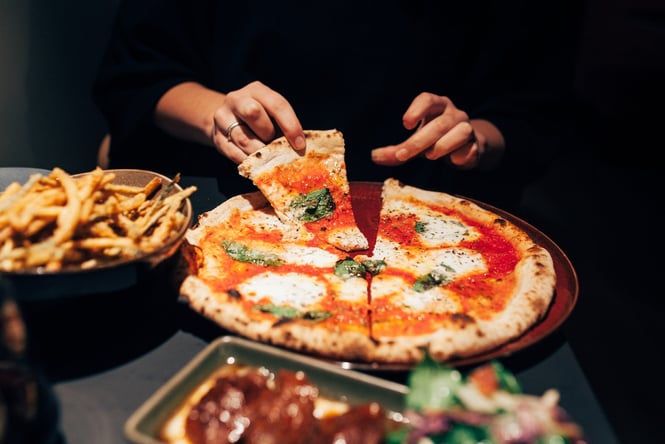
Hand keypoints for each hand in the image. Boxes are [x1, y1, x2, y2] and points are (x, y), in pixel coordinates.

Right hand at [211, 81, 305, 162]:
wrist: (228, 120)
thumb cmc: (260, 119)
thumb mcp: (272, 115)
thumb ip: (284, 127)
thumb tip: (299, 148)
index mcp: (257, 90)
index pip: (276, 105)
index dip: (290, 126)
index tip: (299, 145)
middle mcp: (237, 99)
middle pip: (253, 112)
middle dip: (267, 133)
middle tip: (273, 144)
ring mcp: (222, 117)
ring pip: (243, 138)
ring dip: (259, 151)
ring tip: (266, 156)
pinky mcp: (216, 136)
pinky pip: (234, 153)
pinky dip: (248, 161)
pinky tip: (256, 163)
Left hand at [371, 93, 500, 169]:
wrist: (466, 147)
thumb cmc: (434, 140)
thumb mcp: (414, 143)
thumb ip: (395, 151)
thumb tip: (374, 157)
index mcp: (437, 106)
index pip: (428, 99)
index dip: (416, 109)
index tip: (405, 124)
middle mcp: (453, 114)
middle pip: (438, 124)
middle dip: (418, 141)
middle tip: (401, 155)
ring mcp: (467, 128)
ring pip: (460, 131)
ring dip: (443, 145)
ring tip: (430, 155)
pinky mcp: (476, 145)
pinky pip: (471, 149)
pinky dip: (462, 155)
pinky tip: (454, 160)